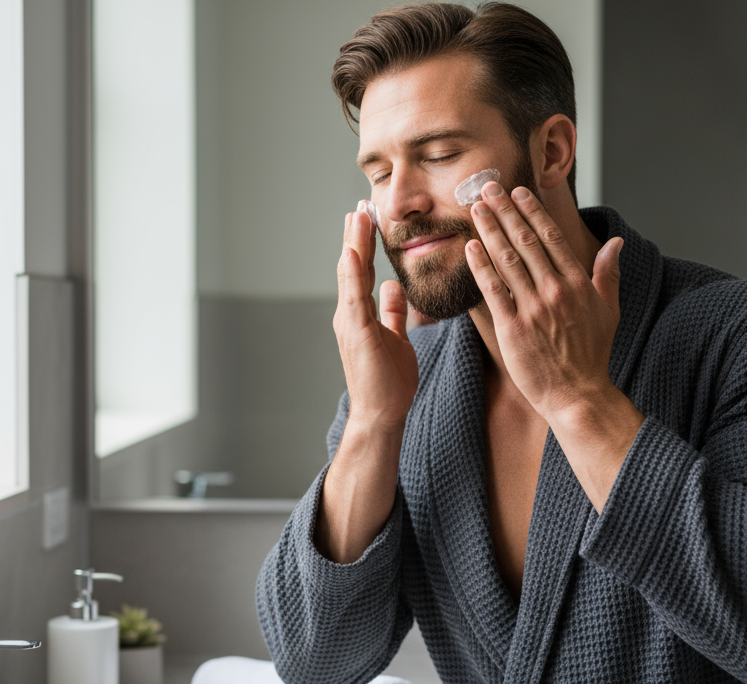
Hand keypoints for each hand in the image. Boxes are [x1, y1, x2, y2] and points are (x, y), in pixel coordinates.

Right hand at [334, 209, 418, 430]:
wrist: (380, 414)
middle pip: (352, 267)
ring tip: (357, 216)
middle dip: (356, 236)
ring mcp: (350, 323)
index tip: (368, 218)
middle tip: (360, 206)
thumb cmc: (388, 383)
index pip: (361, 272)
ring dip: (354, 245)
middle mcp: (350, 315)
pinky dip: (352, 275)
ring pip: (351, 276)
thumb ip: (393, 312)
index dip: (364, 244)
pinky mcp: (357, 333)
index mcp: (359, 315)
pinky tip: (352, 254)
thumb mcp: (396, 338)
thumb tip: (393, 288)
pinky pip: (354, 298)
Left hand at [464, 183, 623, 420]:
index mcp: (578, 283)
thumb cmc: (592, 355)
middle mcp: (555, 291)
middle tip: (487, 188)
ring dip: (490, 231)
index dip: (531, 212)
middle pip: (526, 241)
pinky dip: (481, 267)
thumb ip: (608, 273)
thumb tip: (616, 242)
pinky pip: (493, 290)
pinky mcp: (513, 328)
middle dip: (505, 211)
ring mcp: (533, 309)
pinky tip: (470, 247)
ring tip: (475, 209)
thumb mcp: (609, 310)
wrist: (578, 395)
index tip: (517, 193)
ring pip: (508, 260)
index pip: (551, 237)